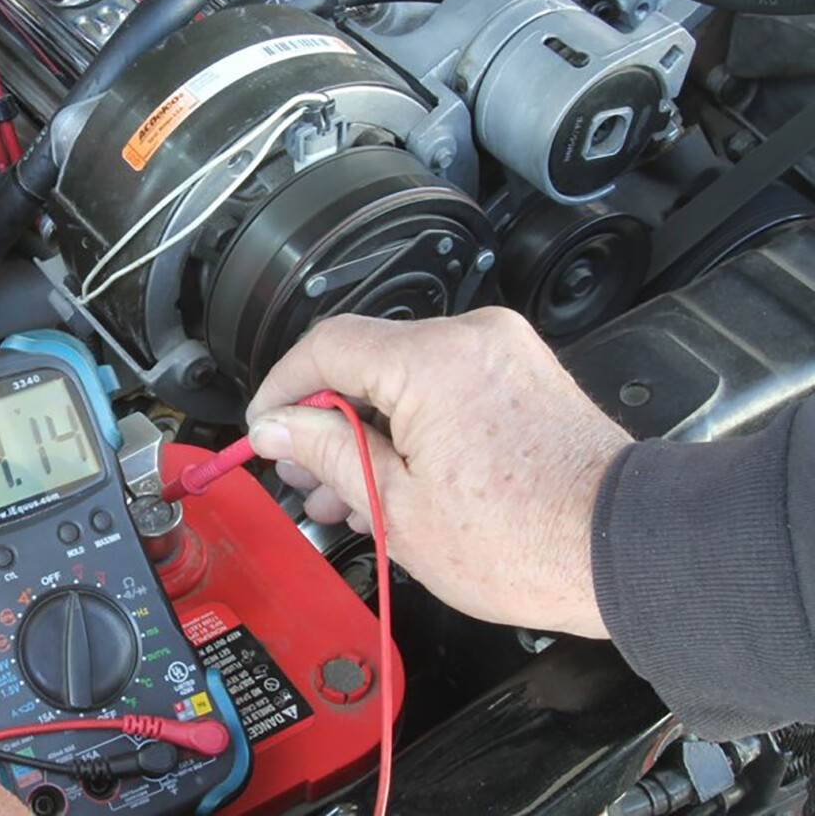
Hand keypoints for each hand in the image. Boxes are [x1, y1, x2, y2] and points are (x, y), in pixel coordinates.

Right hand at [246, 308, 629, 637]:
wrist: (627, 551)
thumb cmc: (528, 541)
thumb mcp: (398, 507)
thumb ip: (327, 452)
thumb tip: (278, 427)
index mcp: (431, 361)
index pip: (325, 348)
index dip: (282, 389)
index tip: (266, 427)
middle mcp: (469, 340)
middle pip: (365, 362)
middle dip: (325, 420)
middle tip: (302, 472)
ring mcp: (501, 353)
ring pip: (403, 378)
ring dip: (368, 428)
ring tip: (346, 493)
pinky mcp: (521, 375)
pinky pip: (444, 386)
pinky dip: (412, 424)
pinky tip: (395, 477)